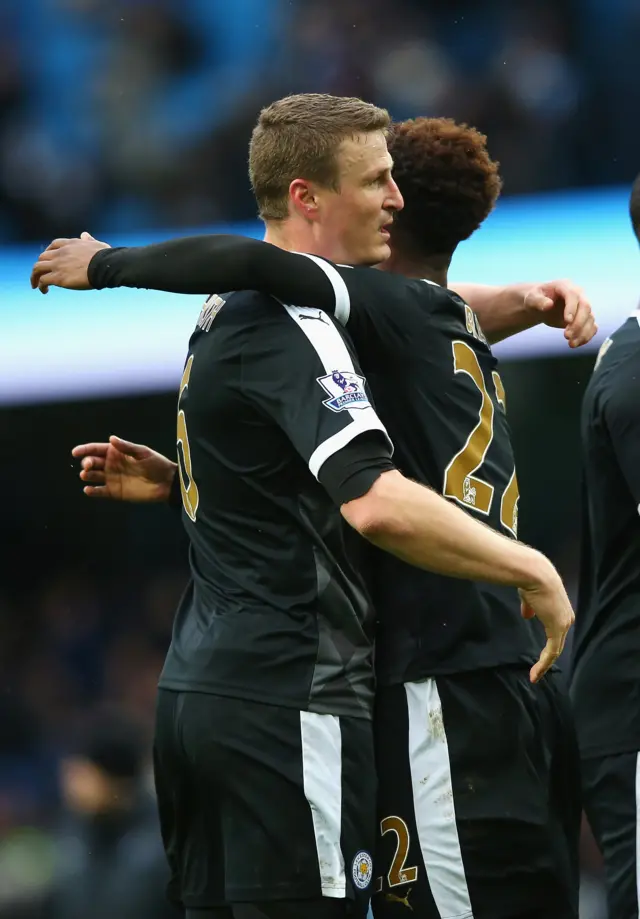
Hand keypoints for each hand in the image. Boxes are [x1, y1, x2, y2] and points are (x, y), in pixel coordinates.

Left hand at [31, 232, 110, 293]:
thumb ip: (88, 240)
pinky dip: (41, 285)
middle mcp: (61, 253)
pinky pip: (43, 280)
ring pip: (37, 268)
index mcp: (70, 244)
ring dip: (35, 276)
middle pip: (42, 257)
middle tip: (40, 274)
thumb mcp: (96, 244)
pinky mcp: (58, 277)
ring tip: (36, 285)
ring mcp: (58, 265)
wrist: (105, 266)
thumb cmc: (105, 257)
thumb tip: (85, 235)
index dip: (48, 252)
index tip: (49, 259)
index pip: (54, 245)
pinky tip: (44, 290)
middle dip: (40, 265)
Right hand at [71, 435, 176, 502]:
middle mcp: (111, 465)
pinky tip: (88, 490)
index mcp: (116, 452)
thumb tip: (111, 438)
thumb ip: (126, 447)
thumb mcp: (143, 453)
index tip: (75, 452)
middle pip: (93, 462)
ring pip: (94, 476)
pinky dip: (93, 491)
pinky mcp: (115, 492)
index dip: (85, 450)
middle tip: (87, 465)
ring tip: (85, 475)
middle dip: (87, 462)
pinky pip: (100, 492)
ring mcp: (112, 478)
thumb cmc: (156, 464)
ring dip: (87, 475)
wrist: (166, 483)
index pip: (97, 449)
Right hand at [519, 565, 574, 682]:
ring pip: (555, 650)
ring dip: (544, 664)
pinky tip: (535, 673)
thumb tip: (526, 615)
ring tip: (534, 676)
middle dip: (546, 659)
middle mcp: (567, 618)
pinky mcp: (557, 629)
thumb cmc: (531, 580)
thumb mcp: (530, 596)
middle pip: (557, 644)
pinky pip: (551, 652)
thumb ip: (530, 607)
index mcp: (561, 610)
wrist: (536, 574)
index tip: (537, 654)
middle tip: (536, 671)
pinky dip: (543, 664)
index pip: (556, 632)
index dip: (547, 644)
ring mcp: (563, 625)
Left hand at [524, 280, 596, 347]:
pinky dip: (587, 336)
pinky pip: (592, 327)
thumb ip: (537, 301)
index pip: (573, 295)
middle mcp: (578, 294)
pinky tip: (576, 344)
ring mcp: (583, 306)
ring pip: (590, 318)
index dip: (572, 308)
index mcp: (565, 286)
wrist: (541, 305)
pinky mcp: (584, 318)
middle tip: (566, 336)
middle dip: (578, 323)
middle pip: (586, 307)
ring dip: (583, 332)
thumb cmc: (535, 299)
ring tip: (571, 344)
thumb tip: (548, 305)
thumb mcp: (531, 298)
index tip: (567, 321)